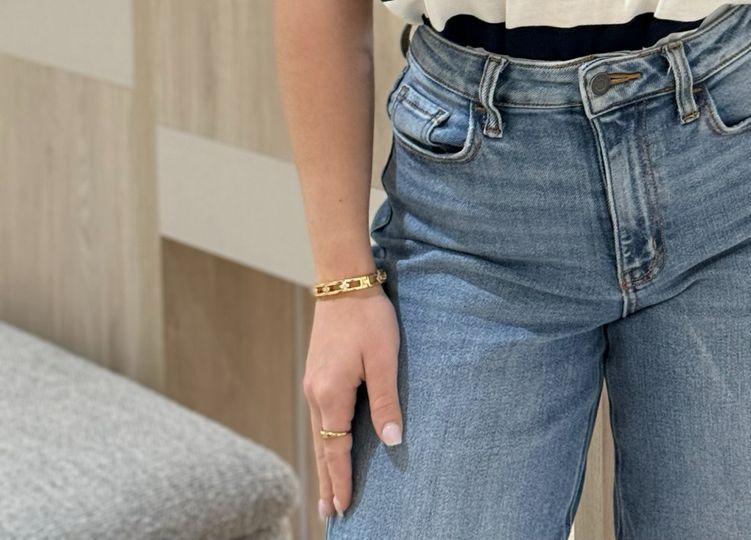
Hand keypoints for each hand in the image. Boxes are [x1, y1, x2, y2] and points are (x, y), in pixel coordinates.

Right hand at [304, 287, 403, 520]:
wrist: (344, 280)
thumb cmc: (368, 316)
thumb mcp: (384, 358)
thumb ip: (386, 401)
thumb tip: (391, 441)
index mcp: (331, 394)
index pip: (336, 449)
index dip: (341, 479)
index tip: (343, 507)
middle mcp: (316, 393)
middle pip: (321, 448)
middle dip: (327, 481)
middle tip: (330, 514)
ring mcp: (313, 383)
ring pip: (317, 433)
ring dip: (323, 463)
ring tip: (326, 490)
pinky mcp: (317, 373)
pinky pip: (318, 417)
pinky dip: (322, 440)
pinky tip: (327, 445)